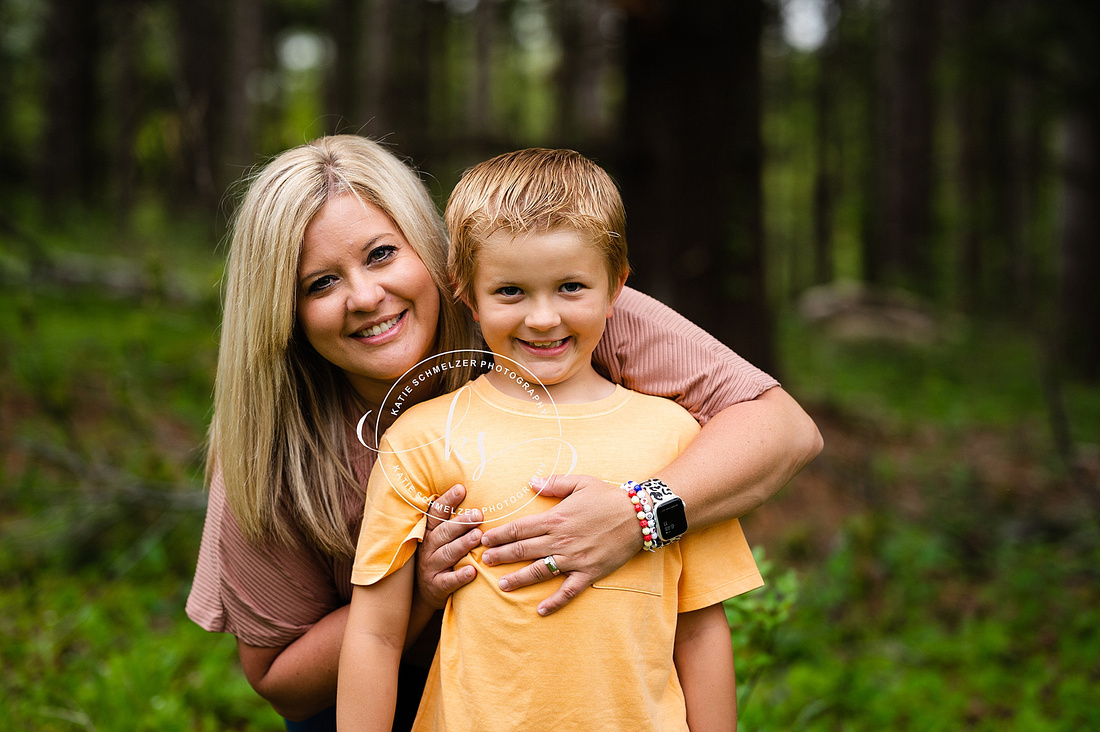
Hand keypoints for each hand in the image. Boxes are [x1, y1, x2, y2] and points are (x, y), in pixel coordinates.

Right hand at [415, 484, 481, 610]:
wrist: (426, 591)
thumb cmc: (441, 556)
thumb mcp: (442, 538)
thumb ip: (453, 521)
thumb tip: (477, 499)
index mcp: (430, 532)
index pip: (437, 513)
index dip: (447, 500)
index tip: (461, 489)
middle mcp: (428, 547)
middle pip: (444, 532)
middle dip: (461, 522)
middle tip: (478, 514)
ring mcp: (431, 567)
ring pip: (447, 553)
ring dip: (462, 544)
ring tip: (478, 536)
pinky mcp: (436, 586)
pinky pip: (448, 580)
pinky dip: (460, 576)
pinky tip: (472, 571)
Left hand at [480, 474, 641, 615]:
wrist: (638, 515)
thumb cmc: (608, 497)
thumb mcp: (581, 482)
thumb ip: (554, 483)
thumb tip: (531, 481)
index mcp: (556, 518)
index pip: (520, 528)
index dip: (499, 535)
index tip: (484, 540)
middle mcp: (561, 540)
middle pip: (524, 550)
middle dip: (502, 556)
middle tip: (484, 562)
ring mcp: (574, 558)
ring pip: (540, 571)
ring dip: (519, 579)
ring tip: (502, 586)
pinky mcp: (589, 572)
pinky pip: (568, 590)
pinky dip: (554, 601)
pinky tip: (540, 610)